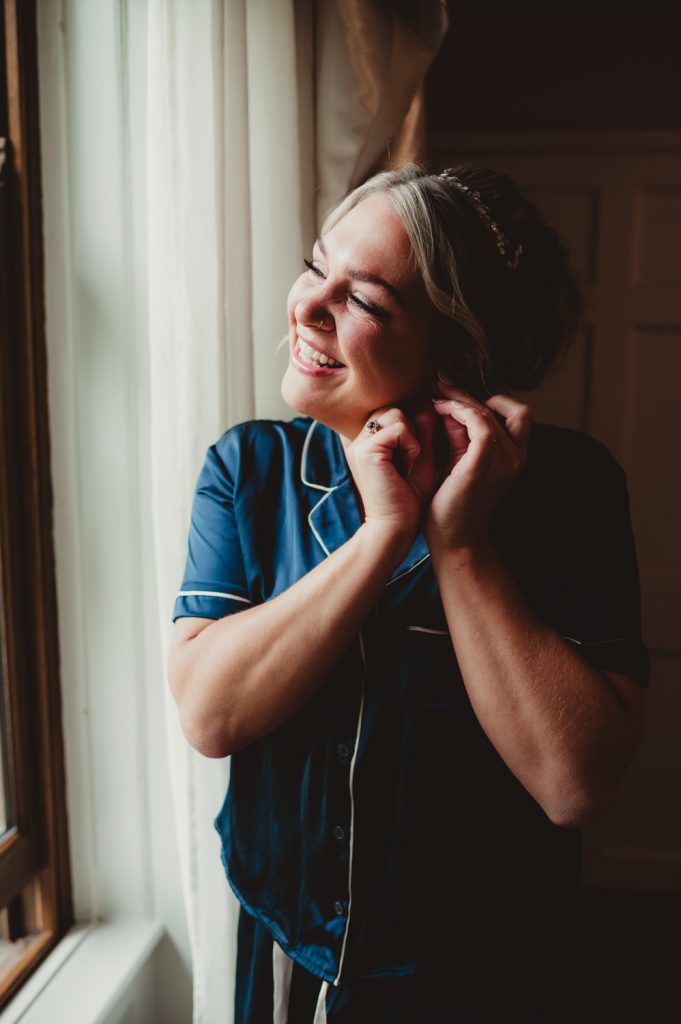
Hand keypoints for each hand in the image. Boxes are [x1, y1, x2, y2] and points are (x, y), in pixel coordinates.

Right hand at [344, 404, 438, 540]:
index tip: (416, 455)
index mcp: (367, 442)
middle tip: (413, 460)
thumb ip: (423, 432)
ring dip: (412, 437)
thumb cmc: (409, 500)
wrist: (396, 528)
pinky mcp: (365, 450)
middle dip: (411, 429)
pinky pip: (399, 428)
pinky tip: (408, 466)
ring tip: (410, 462)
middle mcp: (359, 440)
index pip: (392, 413)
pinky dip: (412, 445)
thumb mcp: (420, 458)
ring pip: (396, 413)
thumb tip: (429, 405)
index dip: (411, 427)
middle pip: (393, 408)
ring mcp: (359, 444)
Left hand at [425, 383, 531, 550]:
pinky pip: (479, 422)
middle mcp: (517, 458)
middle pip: (499, 408)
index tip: (458, 394)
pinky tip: (440, 408)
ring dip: (459, 398)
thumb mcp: (460, 462)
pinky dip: (459, 409)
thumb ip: (460, 436)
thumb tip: (451, 406)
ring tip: (436, 393)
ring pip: (487, 412)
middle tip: (440, 383)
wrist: (453, 540)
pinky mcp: (484, 464)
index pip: (515, 413)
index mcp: (515, 458)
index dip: (491, 398)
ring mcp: (504, 461)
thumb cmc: (452, 504)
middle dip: (467, 394)